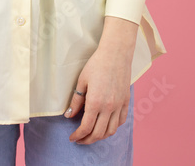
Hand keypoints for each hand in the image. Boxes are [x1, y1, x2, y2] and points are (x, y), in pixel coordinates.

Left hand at [65, 17, 135, 144]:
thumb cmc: (96, 65)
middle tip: (80, 139)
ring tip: (92, 135)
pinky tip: (106, 125)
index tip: (72, 138)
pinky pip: (121, 121)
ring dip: (101, 136)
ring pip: (111, 130)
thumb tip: (68, 115)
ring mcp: (119, 105)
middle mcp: (109, 107)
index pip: (86, 127)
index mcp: (95, 102)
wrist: (116, 54)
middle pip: (99, 133)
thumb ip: (76, 101)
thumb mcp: (81, 82)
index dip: (78, 136)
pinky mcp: (126, 101)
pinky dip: (113, 127)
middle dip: (87, 140)